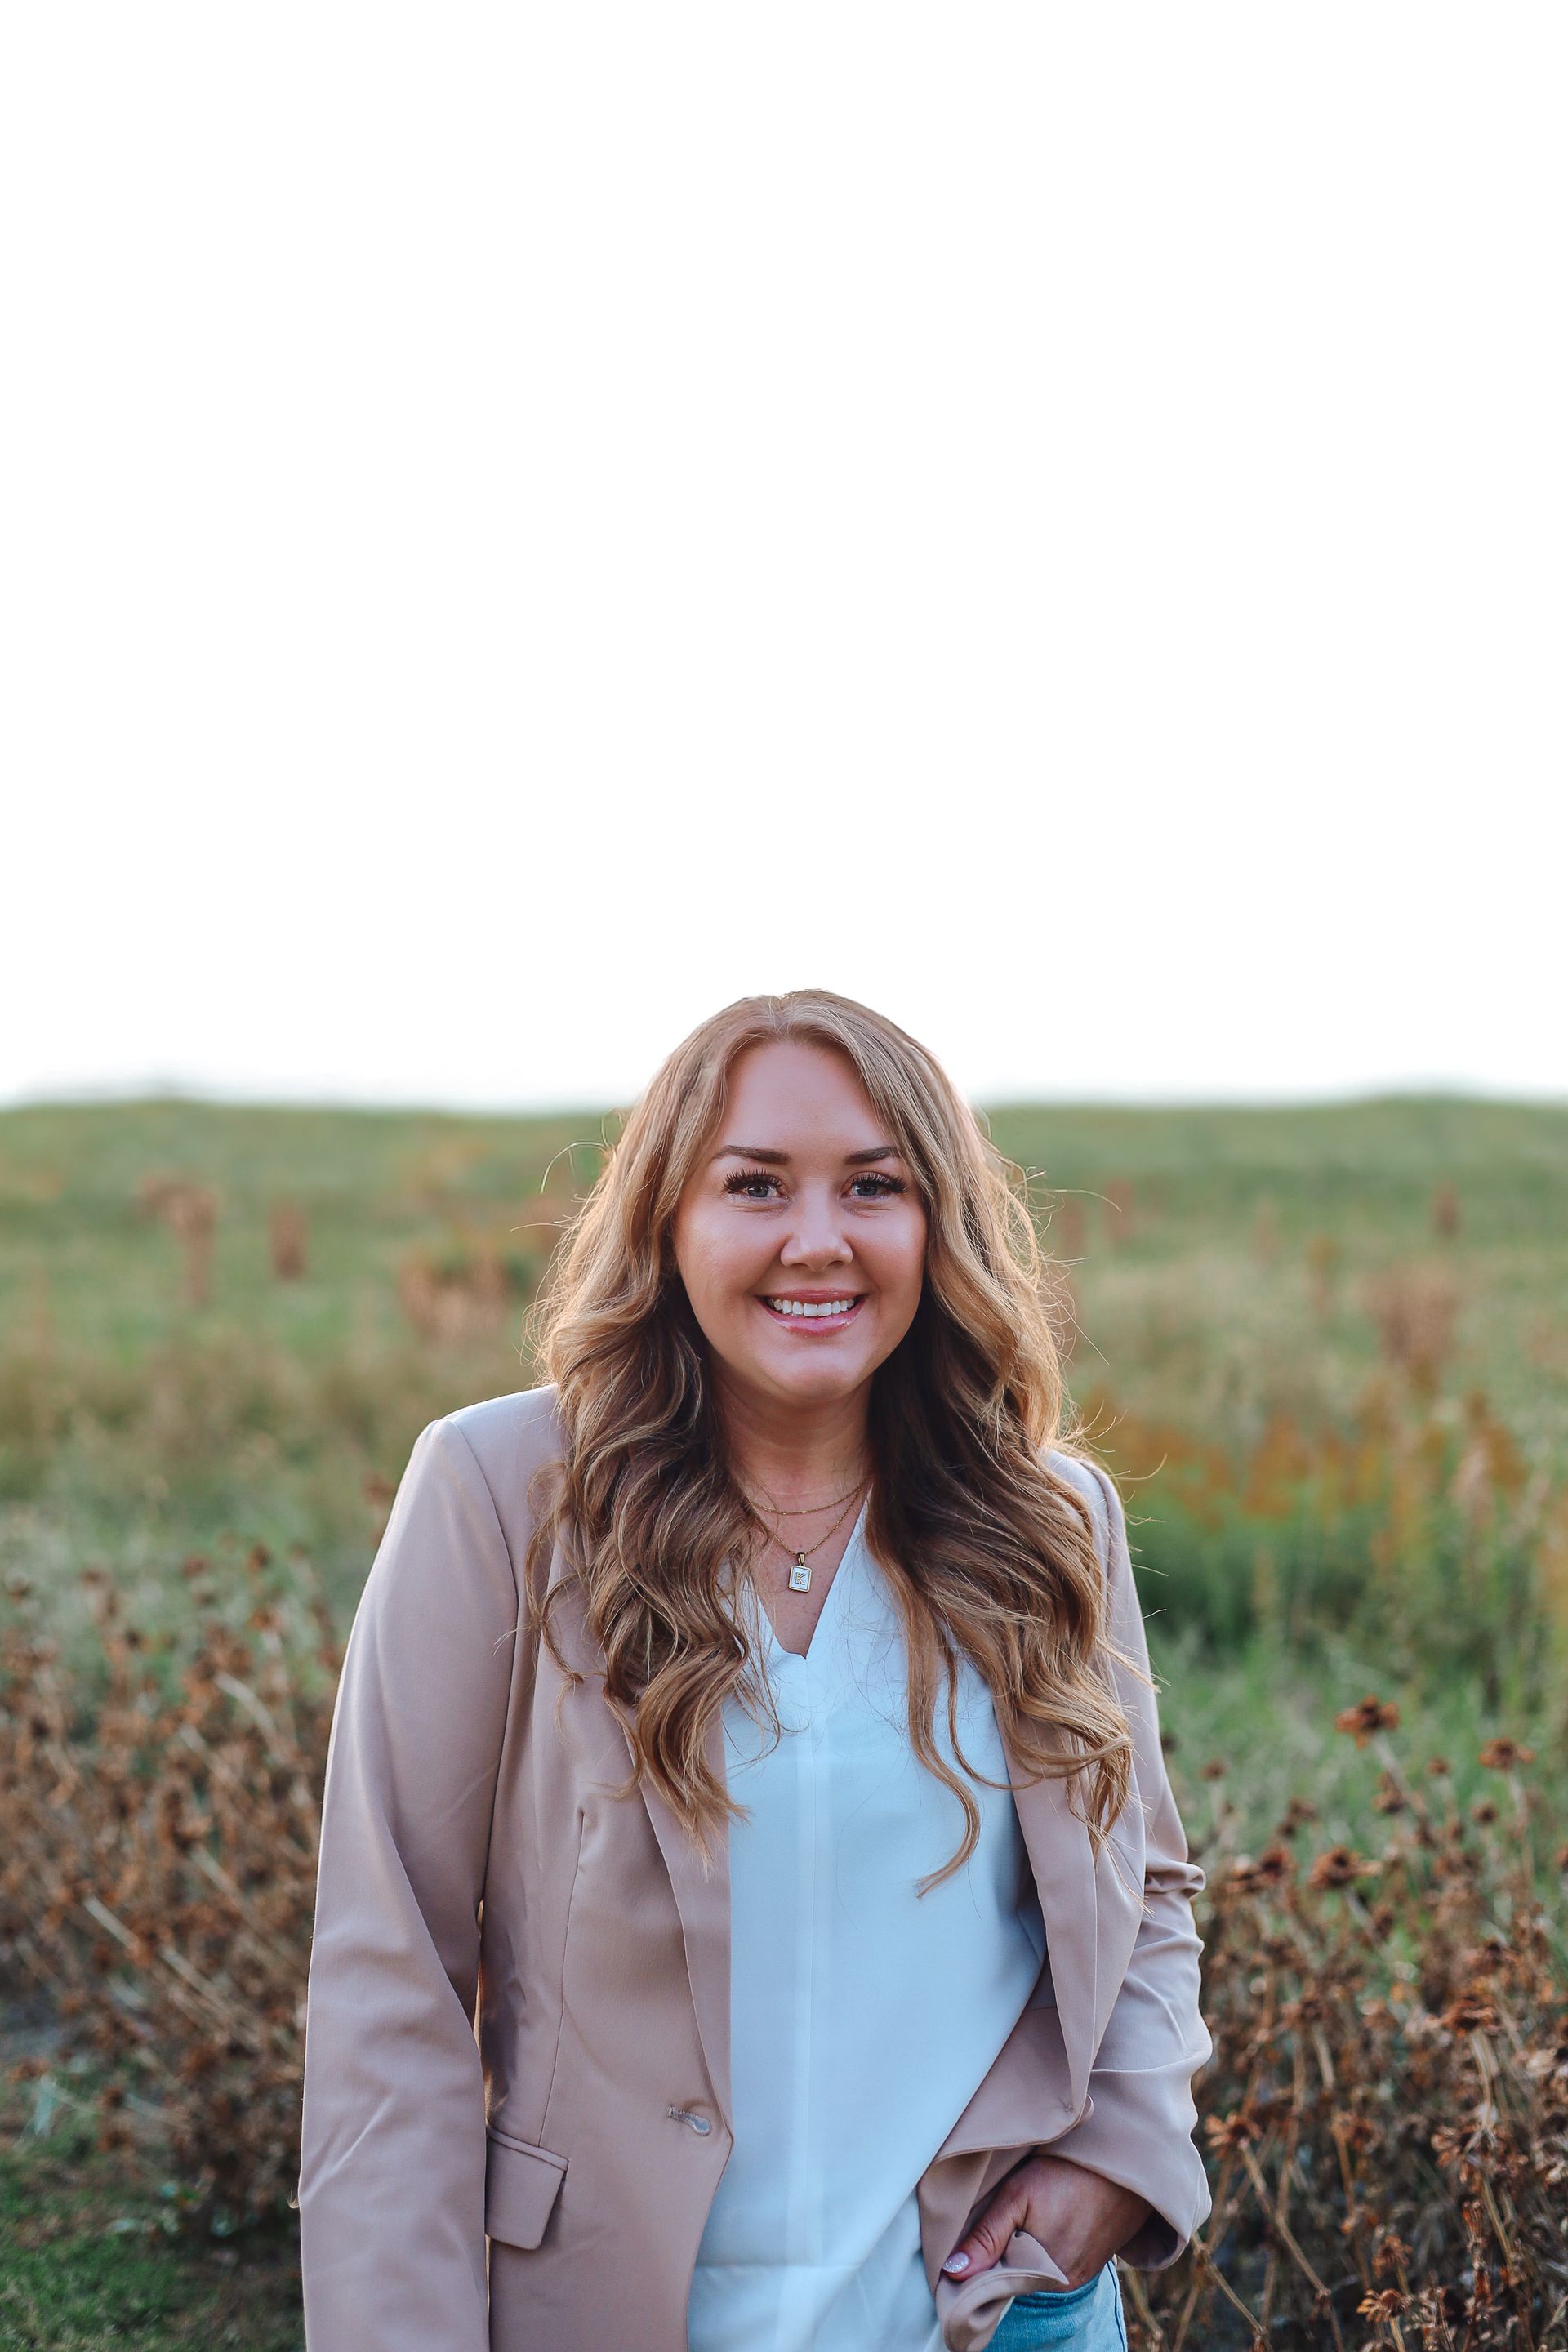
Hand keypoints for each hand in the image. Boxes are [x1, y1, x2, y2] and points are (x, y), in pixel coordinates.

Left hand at [940, 2153, 1150, 2292]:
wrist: (1124, 2165)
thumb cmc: (1067, 2174)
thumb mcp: (1018, 2196)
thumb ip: (985, 2238)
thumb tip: (951, 2273)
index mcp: (1042, 2276)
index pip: (996, 2285)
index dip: (977, 2266)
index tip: (967, 2246)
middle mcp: (1062, 2285)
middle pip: (1015, 2277)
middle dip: (1000, 2256)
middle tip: (1000, 2219)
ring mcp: (1079, 2276)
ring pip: (1033, 2269)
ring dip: (1022, 2250)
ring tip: (1026, 2216)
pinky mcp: (1090, 2264)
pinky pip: (1054, 2263)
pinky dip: (1043, 2246)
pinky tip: (1045, 2221)